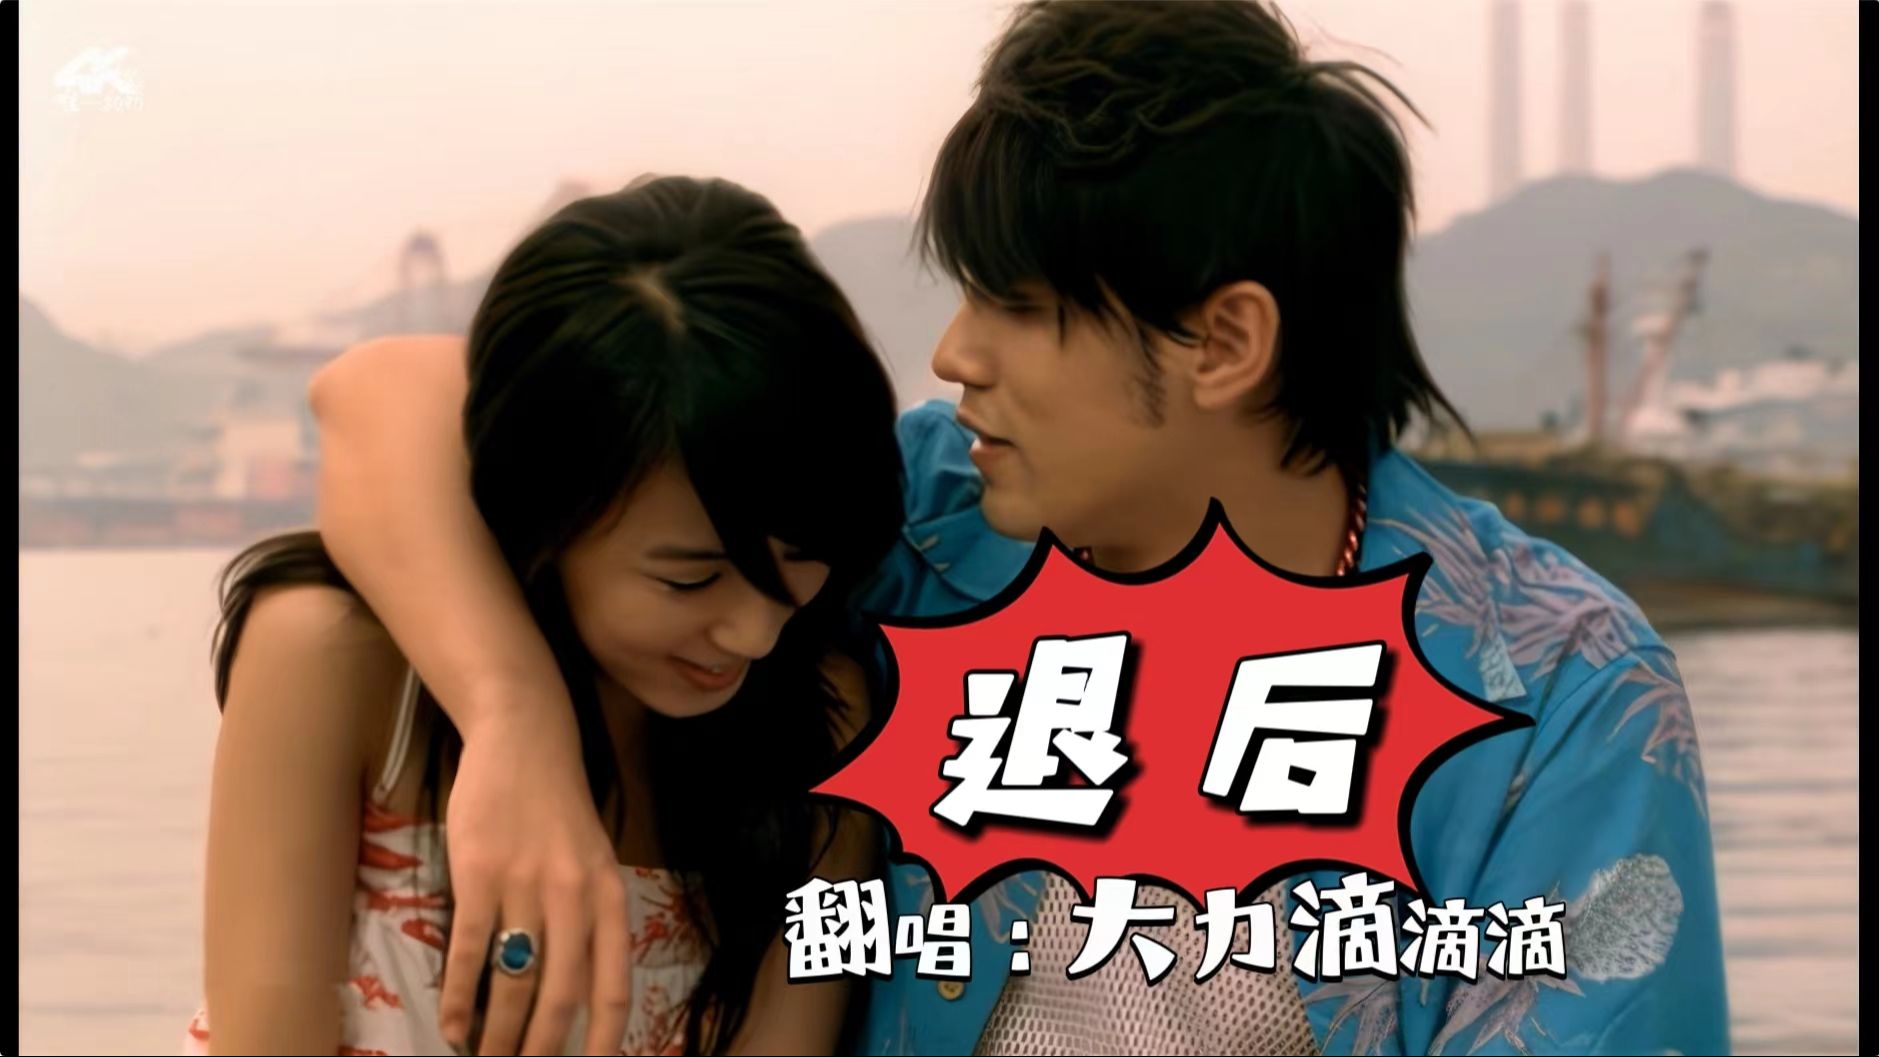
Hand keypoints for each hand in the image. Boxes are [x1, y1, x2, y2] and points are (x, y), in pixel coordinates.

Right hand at [438, 705, 632, 1055]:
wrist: (524, 740)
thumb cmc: (558, 808)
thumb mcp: (592, 863)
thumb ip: (588, 923)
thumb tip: (574, 997)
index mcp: (611, 898)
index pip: (613, 987)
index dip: (604, 1040)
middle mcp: (576, 898)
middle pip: (560, 998)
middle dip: (540, 1050)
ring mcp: (526, 886)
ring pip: (513, 983)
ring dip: (497, 1034)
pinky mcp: (479, 875)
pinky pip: (468, 952)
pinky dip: (458, 997)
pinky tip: (451, 1025)